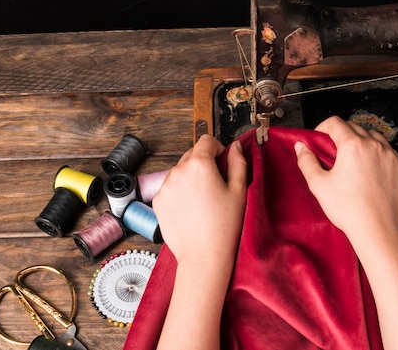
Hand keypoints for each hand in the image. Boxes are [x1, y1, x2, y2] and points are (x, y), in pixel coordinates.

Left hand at [152, 136, 246, 266]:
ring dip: (191, 176)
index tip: (223, 161)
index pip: (206, 141)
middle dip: (205, 162)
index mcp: (199, 165)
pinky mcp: (158, 201)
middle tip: (217, 184)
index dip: (218, 148)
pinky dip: (180, 191)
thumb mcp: (239, 191)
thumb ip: (237, 162)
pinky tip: (192, 208)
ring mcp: (165, 186)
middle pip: (192, 154)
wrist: (203, 256)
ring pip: (181, 171)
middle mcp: (178, 171)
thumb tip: (235, 146)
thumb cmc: (224, 225)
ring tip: (204, 200)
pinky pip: (171, 186)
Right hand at [294, 115, 397, 242]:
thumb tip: (301, 147)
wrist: (377, 229)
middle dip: (340, 134)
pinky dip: (376, 151)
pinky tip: (368, 167)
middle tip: (332, 151)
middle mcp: (374, 145)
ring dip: (360, 140)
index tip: (318, 139)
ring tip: (351, 157)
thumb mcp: (319, 184)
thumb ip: (306, 161)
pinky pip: (386, 149)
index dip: (322, 128)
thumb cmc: (348, 209)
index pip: (335, 123)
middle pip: (354, 127)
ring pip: (372, 136)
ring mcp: (390, 155)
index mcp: (352, 145)